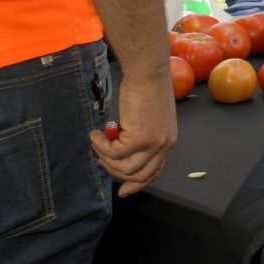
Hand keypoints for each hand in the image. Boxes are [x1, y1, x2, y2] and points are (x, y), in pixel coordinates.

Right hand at [90, 68, 176, 196]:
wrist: (147, 73)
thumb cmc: (146, 89)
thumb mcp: (149, 118)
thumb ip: (142, 136)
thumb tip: (122, 150)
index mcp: (167, 141)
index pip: (154, 172)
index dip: (138, 183)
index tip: (123, 191)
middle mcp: (164, 145)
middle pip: (138, 175)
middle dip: (115, 172)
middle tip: (101, 159)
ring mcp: (153, 144)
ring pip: (123, 167)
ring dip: (105, 158)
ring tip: (98, 142)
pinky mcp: (140, 138)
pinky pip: (113, 153)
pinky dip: (100, 146)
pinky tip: (96, 134)